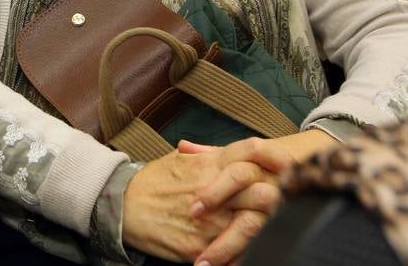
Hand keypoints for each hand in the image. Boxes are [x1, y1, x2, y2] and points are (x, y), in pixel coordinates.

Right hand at [122, 137, 290, 263]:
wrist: (121, 206)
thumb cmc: (151, 182)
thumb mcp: (179, 161)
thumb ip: (207, 157)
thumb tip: (230, 155)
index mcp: (210, 163)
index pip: (254, 152)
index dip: (276, 158)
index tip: (286, 170)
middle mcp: (215, 189)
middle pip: (265, 193)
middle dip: (279, 203)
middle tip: (285, 210)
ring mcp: (210, 221)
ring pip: (256, 227)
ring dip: (266, 233)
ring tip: (272, 236)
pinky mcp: (201, 245)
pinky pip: (236, 255)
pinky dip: (245, 256)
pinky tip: (249, 256)